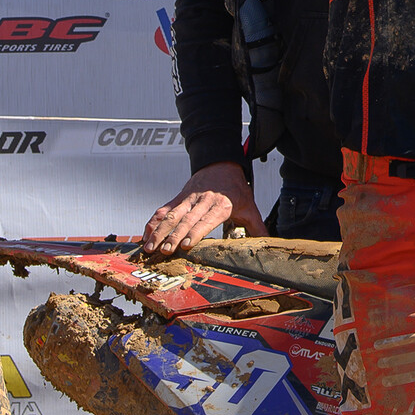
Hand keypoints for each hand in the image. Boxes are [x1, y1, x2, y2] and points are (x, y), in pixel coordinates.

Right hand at [140, 161, 263, 255]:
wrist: (221, 163)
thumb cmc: (236, 188)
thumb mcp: (250, 206)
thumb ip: (258, 227)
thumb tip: (268, 244)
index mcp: (221, 205)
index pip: (206, 220)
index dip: (196, 232)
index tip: (186, 244)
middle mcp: (203, 201)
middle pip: (186, 220)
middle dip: (174, 236)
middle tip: (165, 251)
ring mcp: (188, 199)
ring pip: (171, 215)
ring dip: (159, 232)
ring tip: (150, 247)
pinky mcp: (178, 197)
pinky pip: (164, 209)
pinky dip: (153, 222)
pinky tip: (145, 235)